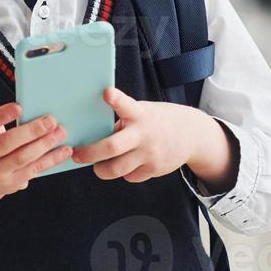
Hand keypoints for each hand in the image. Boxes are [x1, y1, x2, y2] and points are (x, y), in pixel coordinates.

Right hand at [0, 76, 70, 228]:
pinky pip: (34, 170)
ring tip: (61, 132)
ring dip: (44, 145)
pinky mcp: (13, 182)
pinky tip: (64, 150)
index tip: (19, 106)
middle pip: (6, 143)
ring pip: (22, 158)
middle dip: (30, 131)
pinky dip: (51, 160)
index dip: (0, 116)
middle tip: (51, 119)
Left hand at [72, 87, 221, 183]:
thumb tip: (95, 135)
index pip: (126, 105)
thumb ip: (124, 120)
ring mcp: (150, 154)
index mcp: (140, 114)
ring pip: (116, 169)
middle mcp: (144, 134)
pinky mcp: (154, 169)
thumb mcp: (144, 112)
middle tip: (77, 155)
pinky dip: (124, 173)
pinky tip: (127, 164)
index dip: (116, 99)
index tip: (107, 93)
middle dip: (90, 153)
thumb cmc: (158, 121)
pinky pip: (129, 177)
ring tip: (98, 166)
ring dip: (102, 169)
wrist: (193, 135)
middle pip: (112, 147)